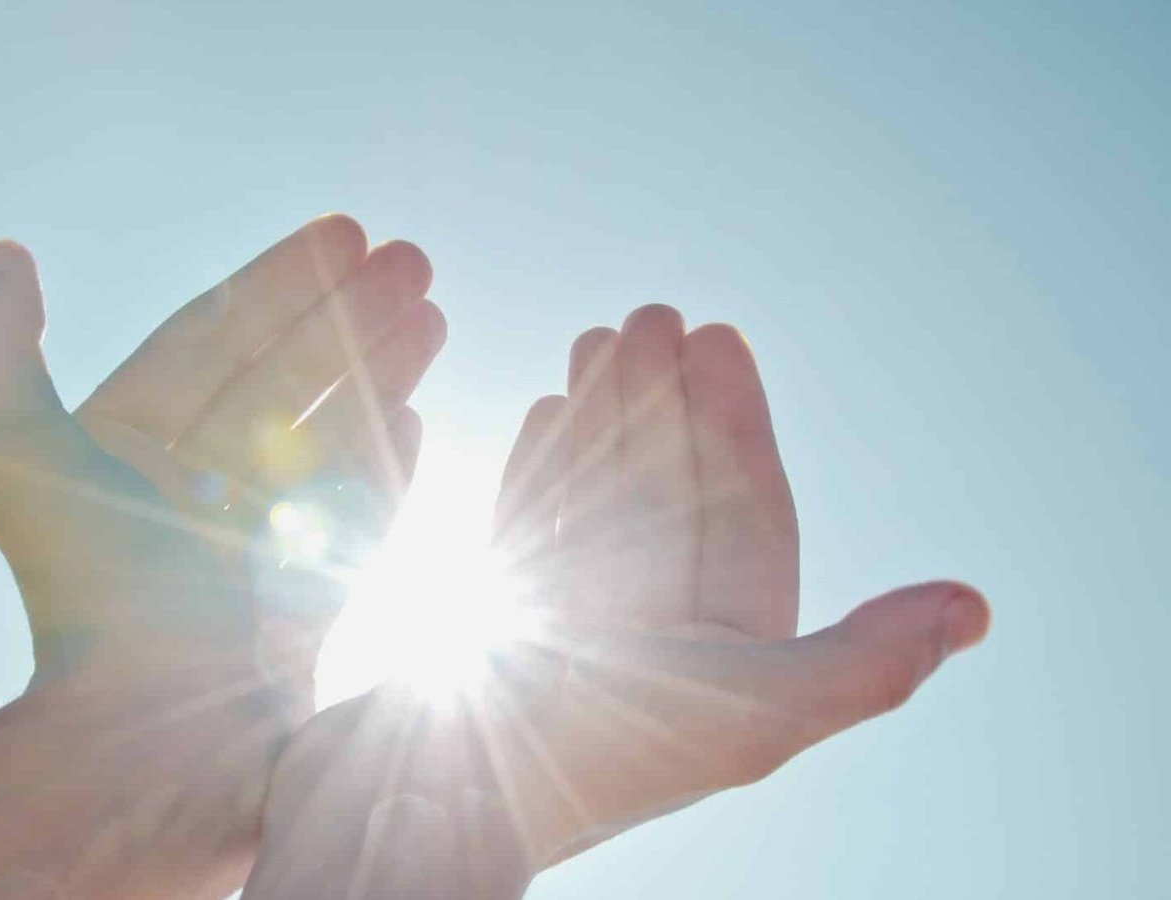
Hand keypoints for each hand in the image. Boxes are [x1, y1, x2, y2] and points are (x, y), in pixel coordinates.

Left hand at [0, 215, 443, 894]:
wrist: (164, 740)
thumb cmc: (98, 598)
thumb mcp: (17, 459)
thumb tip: (0, 257)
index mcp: (125, 451)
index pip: (211, 339)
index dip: (277, 280)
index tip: (345, 231)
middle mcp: (187, 491)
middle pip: (280, 375)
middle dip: (346, 312)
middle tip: (414, 256)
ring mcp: (250, 544)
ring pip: (324, 433)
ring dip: (379, 367)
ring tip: (432, 310)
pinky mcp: (300, 598)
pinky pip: (350, 512)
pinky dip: (382, 459)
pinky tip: (416, 412)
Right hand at [247, 306, 989, 890]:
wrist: (418, 808)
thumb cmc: (588, 763)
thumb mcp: (753, 715)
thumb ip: (865, 663)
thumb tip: (975, 610)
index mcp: (725, 667)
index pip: (745, 517)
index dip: (737, 423)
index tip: (716, 336)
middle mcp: (654, 649)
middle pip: (672, 496)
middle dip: (666, 404)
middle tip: (650, 316)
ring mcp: (574, 632)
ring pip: (603, 501)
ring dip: (608, 419)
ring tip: (597, 341)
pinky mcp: (497, 624)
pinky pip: (536, 527)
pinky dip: (550, 467)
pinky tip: (551, 409)